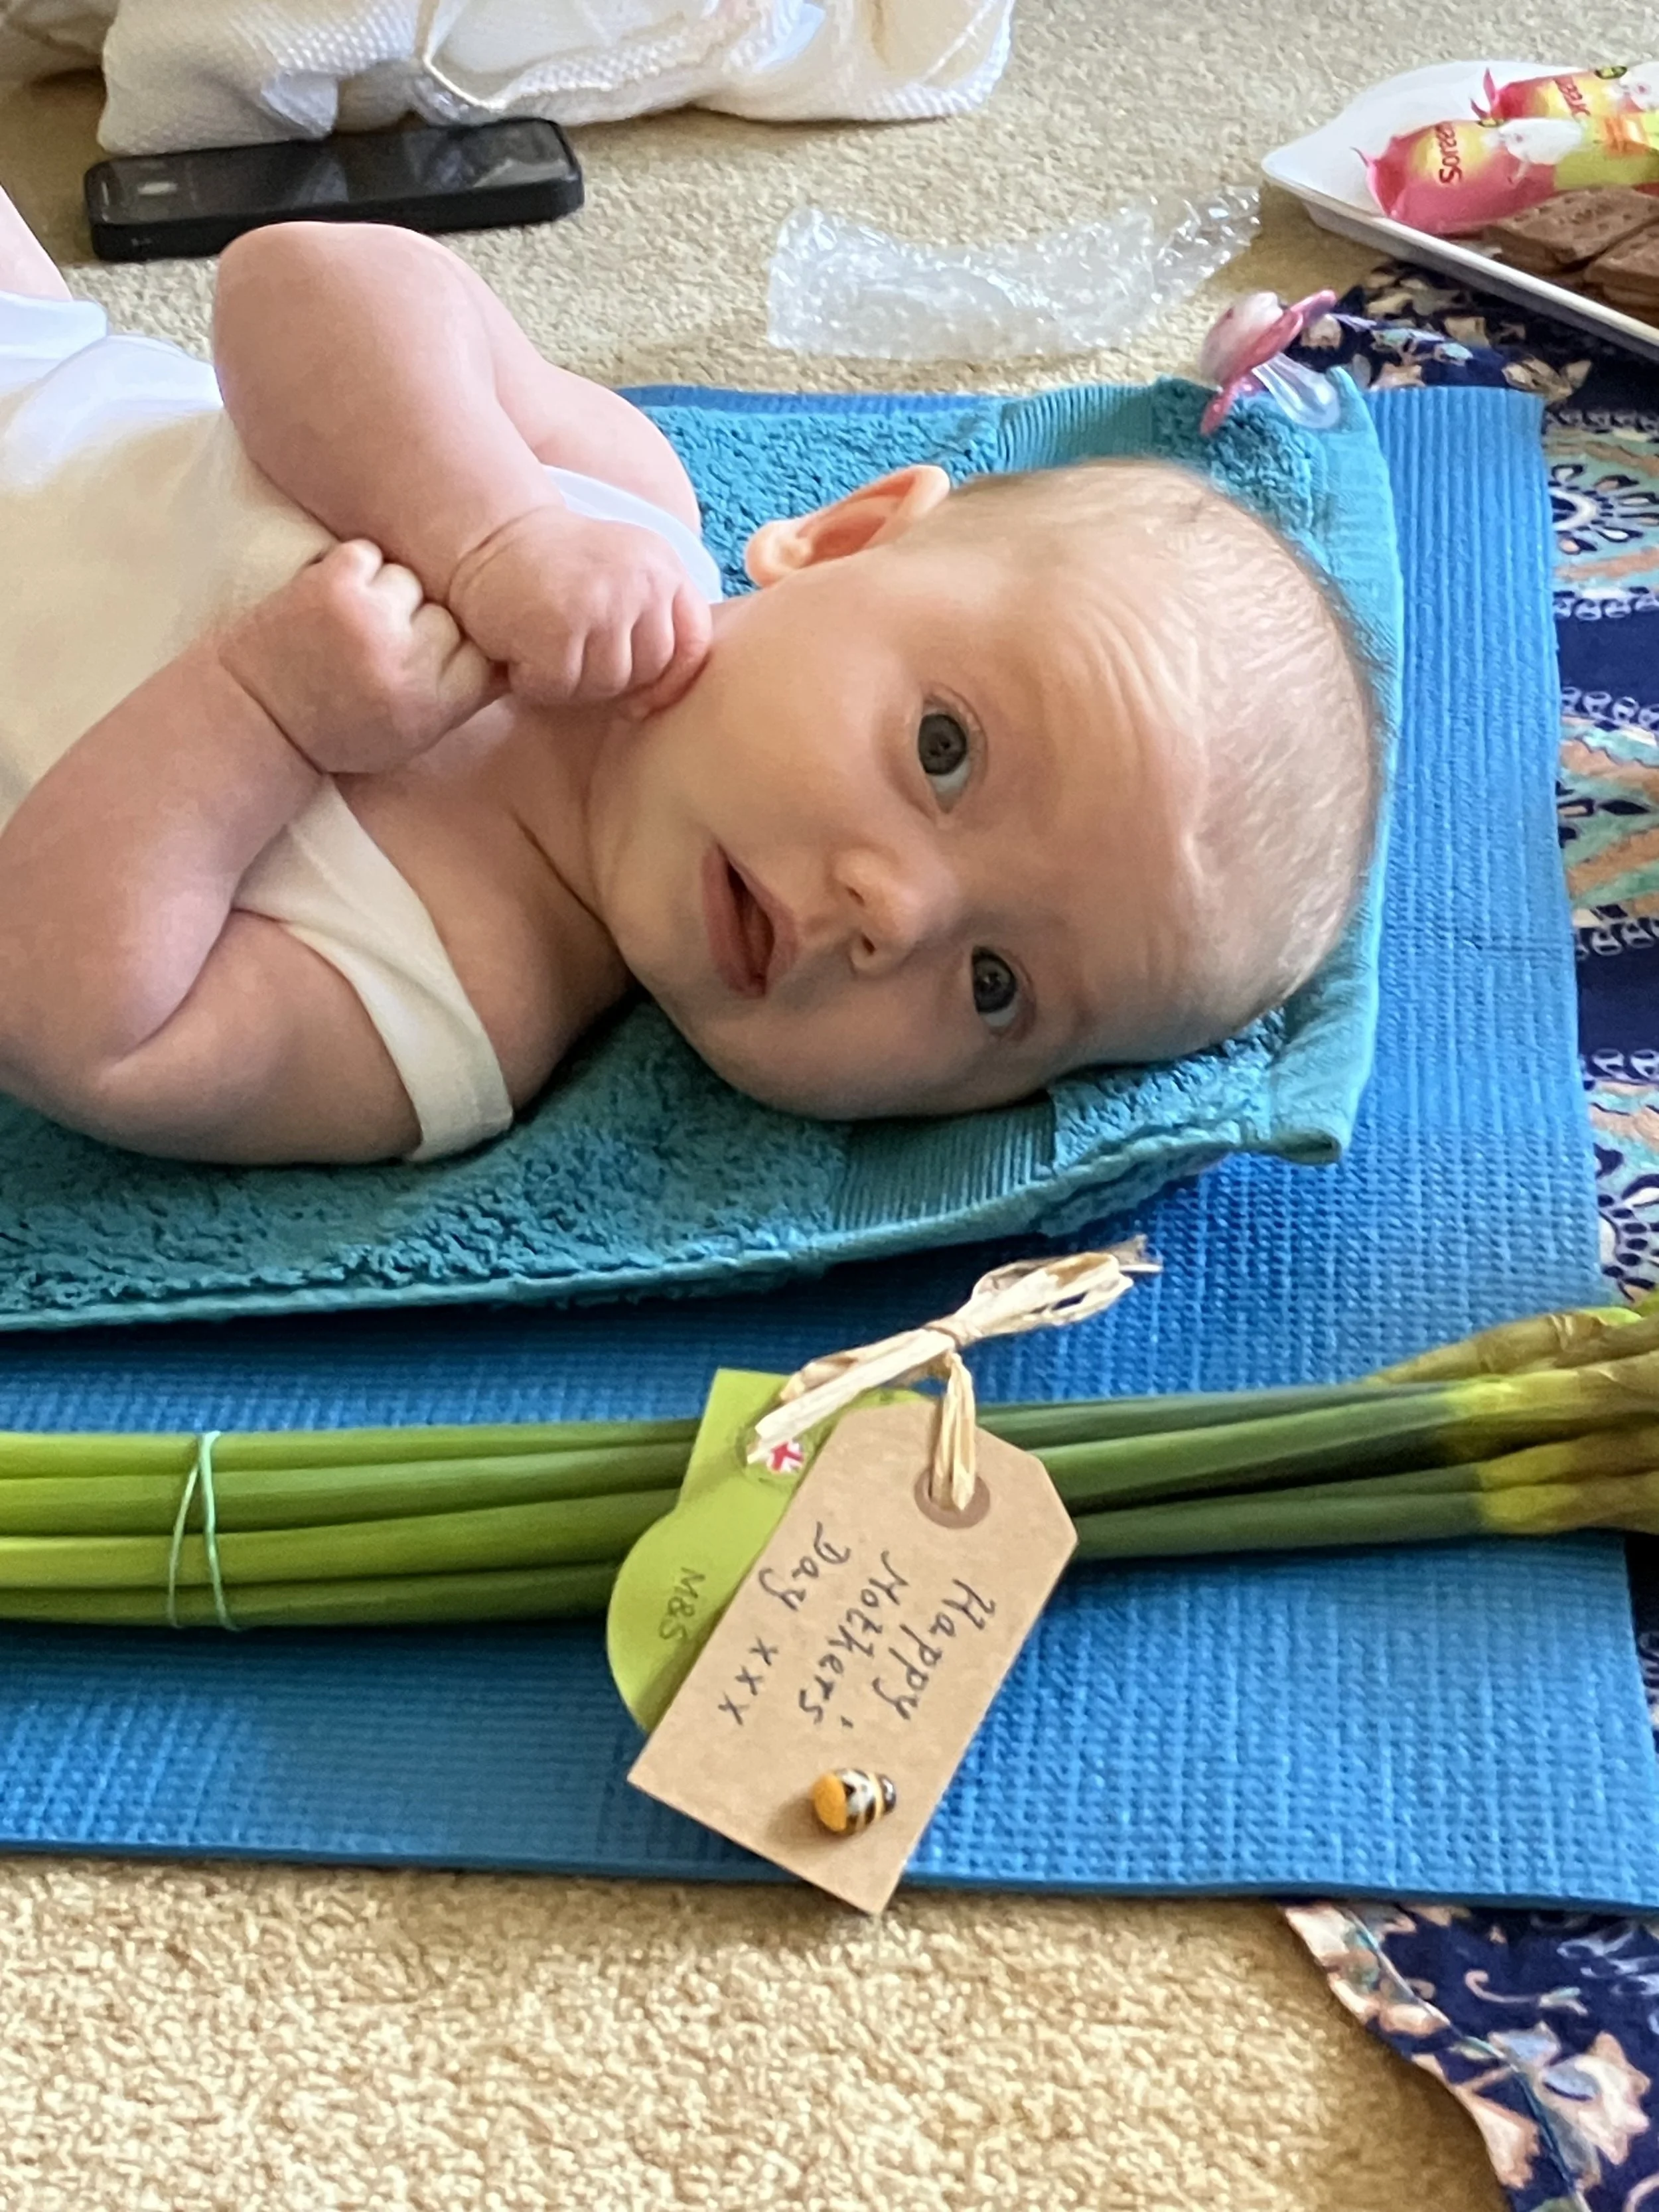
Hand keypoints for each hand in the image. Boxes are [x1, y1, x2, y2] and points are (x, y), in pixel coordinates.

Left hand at [218, 539, 503, 775]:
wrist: (258, 716)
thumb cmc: (342, 729)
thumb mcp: (416, 732)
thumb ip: (465, 692)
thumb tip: (516, 647)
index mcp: (433, 705)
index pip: (487, 654)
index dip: (461, 652)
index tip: (431, 663)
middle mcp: (407, 664)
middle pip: (453, 614)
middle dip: (424, 624)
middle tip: (384, 648)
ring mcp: (370, 620)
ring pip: (414, 580)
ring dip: (389, 593)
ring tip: (358, 625)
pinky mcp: (333, 585)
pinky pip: (371, 555)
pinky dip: (354, 571)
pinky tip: (335, 604)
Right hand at [447, 506, 711, 710]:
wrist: (486, 534)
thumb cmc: (550, 569)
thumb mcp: (618, 577)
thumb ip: (650, 622)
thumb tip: (651, 705)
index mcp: (664, 568)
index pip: (694, 644)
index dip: (669, 681)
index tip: (637, 697)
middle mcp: (643, 581)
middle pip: (646, 672)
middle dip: (606, 680)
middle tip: (565, 655)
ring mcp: (604, 602)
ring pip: (604, 685)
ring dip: (567, 683)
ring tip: (539, 649)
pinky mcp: (561, 625)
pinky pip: (559, 686)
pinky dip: (532, 681)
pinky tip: (517, 652)